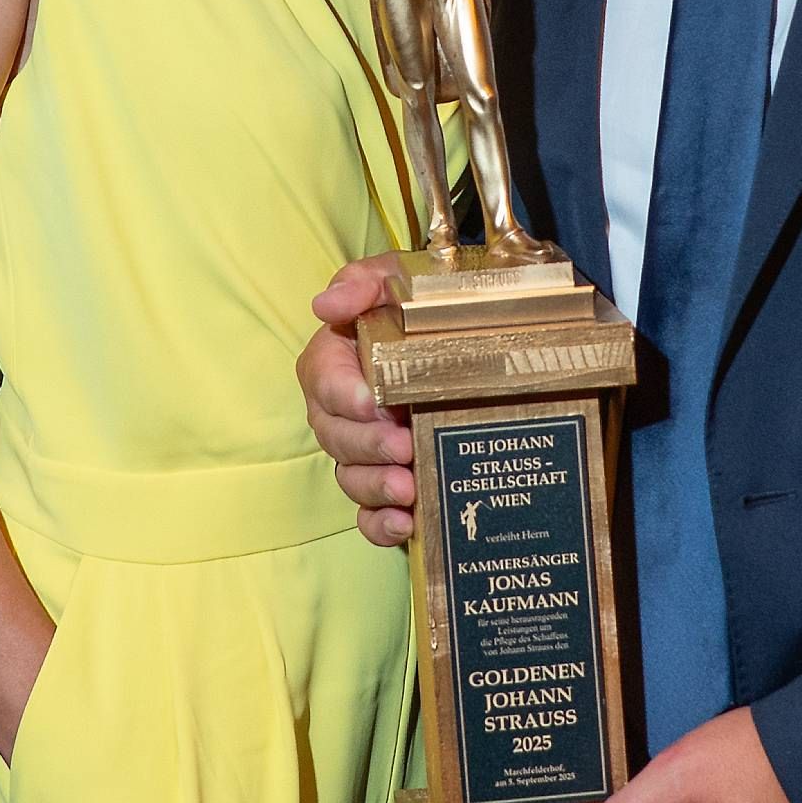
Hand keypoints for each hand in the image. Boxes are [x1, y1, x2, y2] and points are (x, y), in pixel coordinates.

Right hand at [301, 254, 415, 545]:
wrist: (479, 334)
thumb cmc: (430, 306)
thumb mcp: (399, 277)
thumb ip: (363, 281)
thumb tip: (326, 304)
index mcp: (339, 360)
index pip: (322, 378)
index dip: (341, 394)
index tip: (371, 402)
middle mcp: (345, 411)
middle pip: (335, 435)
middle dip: (366, 445)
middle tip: (402, 445)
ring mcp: (367, 452)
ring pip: (350, 477)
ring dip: (374, 487)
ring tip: (408, 489)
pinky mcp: (391, 485)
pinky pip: (370, 515)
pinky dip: (381, 525)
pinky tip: (407, 524)